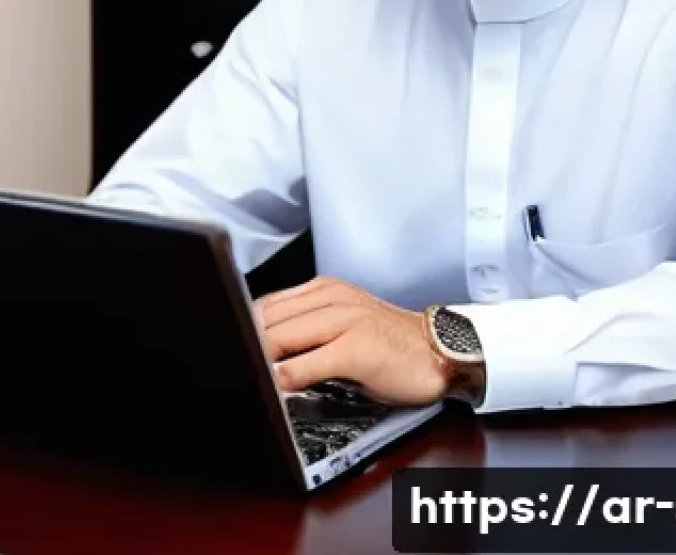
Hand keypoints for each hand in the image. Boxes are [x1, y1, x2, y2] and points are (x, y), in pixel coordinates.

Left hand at [253, 276, 449, 405]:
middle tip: (238, 367)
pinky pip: (308, 363)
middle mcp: (331, 298)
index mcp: (323, 289)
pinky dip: (288, 376)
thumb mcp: (342, 320)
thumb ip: (305, 325)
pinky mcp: (356, 348)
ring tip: (253, 377)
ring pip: (281, 337)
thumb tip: (262, 343)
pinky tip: (282, 386)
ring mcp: (345, 321)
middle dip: (249, 347)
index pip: (266, 304)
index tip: (236, 349)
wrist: (439, 349)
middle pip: (267, 320)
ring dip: (262, 360)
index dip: (246, 329)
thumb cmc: (389, 341)